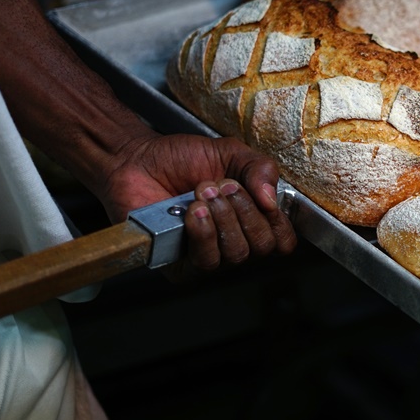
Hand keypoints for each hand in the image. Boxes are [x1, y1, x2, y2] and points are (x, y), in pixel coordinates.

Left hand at [98, 133, 296, 277]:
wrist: (137, 160)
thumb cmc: (180, 159)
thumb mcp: (230, 153)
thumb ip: (260, 168)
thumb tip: (272, 200)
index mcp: (251, 219)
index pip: (282, 240)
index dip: (277, 221)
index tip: (260, 196)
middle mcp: (234, 241)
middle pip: (262, 246)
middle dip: (244, 210)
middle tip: (221, 186)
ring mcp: (209, 255)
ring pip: (236, 254)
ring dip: (222, 218)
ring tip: (201, 193)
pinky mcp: (181, 266)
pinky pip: (206, 262)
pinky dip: (203, 233)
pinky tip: (192, 212)